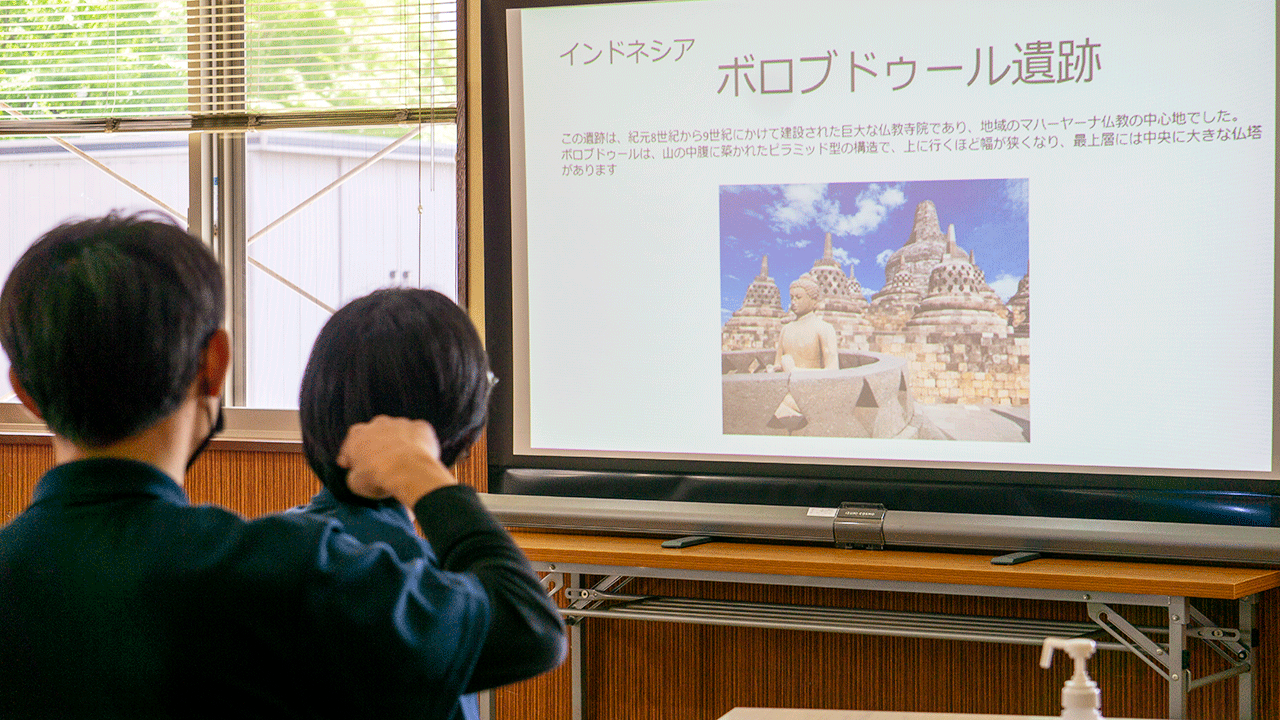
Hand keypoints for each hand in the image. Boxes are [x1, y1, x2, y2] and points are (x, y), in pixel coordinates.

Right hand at [337, 416, 456, 506]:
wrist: (408, 471)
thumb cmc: (379, 477)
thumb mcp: (356, 484)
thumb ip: (355, 474)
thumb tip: (358, 475)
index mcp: (357, 435)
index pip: (352, 444)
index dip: (354, 457)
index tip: (357, 467)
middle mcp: (378, 423)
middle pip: (376, 433)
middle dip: (377, 446)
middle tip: (381, 464)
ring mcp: (401, 423)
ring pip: (398, 432)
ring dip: (398, 443)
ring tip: (403, 461)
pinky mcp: (421, 426)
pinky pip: (418, 433)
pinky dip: (419, 442)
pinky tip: (420, 456)